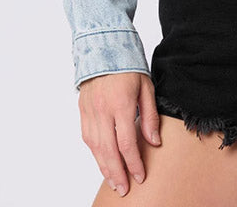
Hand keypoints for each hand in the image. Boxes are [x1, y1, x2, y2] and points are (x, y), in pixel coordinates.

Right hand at [78, 72, 161, 196]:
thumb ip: (150, 116)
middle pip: (109, 150)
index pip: (127, 143)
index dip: (134, 163)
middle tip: (124, 189)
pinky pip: (88, 138)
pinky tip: (103, 162)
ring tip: (114, 182)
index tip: (140, 176)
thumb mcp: (146, 87)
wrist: (104, 47)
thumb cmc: (129, 66)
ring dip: (105, 167)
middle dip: (118, 173)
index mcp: (121, 104)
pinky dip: (95, 153)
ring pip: (96, 147)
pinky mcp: (83, 111)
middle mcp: (103, 111)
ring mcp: (90, 112)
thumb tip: (154, 142)